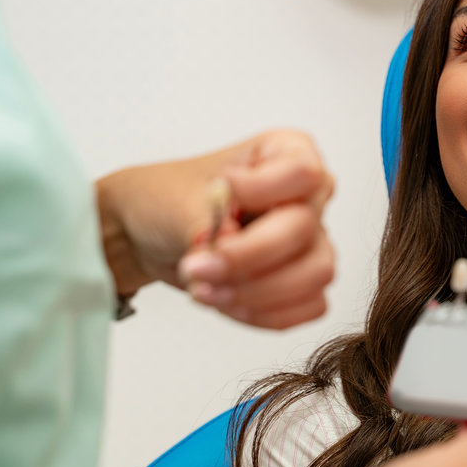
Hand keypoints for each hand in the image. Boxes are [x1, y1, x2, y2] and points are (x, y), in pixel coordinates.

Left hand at [95, 129, 334, 328]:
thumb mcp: (178, 198)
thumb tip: (229, 244)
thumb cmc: (168, 199)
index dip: (264, 190)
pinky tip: (228, 304)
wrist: (150, 234)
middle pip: (304, 229)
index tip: (223, 193)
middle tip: (196, 268)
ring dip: (256, 292)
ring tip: (204, 291)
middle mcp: (307, 196)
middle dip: (247, 257)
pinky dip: (265, 313)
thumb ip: (205, 219)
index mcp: (286, 153)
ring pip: (315, 273)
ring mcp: (312, 240)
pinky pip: (310, 304)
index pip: (303, 172)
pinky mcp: (304, 279)